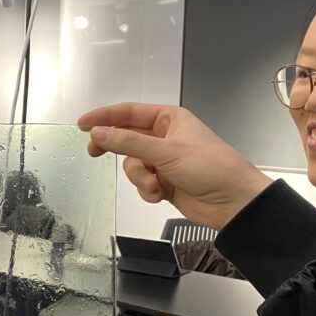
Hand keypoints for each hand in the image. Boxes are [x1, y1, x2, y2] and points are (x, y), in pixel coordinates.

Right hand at [77, 102, 271, 229]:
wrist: (233, 202)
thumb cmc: (213, 168)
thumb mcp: (166, 151)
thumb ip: (128, 142)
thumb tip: (100, 132)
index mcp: (169, 119)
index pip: (128, 113)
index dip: (104, 117)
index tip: (83, 123)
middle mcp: (165, 138)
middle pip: (126, 139)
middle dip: (116, 149)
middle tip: (94, 152)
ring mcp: (164, 161)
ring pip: (132, 165)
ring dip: (139, 178)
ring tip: (154, 185)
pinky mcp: (164, 182)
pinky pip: (142, 183)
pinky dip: (147, 190)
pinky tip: (161, 194)